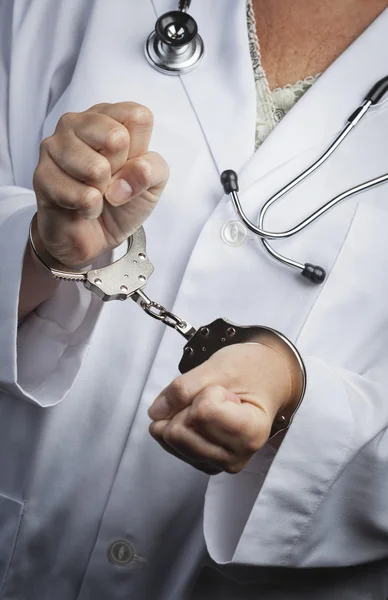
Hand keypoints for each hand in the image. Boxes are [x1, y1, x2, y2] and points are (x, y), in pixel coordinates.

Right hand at [33, 102, 168, 266]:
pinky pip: (82, 196)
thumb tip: (135, 170)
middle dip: (120, 170)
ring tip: (95, 192)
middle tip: (109, 180)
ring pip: (96, 168)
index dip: (140, 150)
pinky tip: (81, 206)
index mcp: (108, 115)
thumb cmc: (121, 199)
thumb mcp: (153, 183)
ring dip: (103, 192)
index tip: (128, 164)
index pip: (138, 116)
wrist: (95, 235)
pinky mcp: (42, 174)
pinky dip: (90, 209)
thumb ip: (153, 169)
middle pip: (117, 137)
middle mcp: (77, 122)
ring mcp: (55, 145)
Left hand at [148, 342, 300, 474]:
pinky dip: (178, 424)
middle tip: (214, 397)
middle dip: (187, 406)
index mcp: (251, 433)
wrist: (264, 380)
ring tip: (210, 407)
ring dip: (181, 415)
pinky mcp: (205, 464)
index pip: (201, 413)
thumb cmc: (248, 371)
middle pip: (179, 431)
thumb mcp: (218, 367)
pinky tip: (201, 418)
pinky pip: (171, 446)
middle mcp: (236, 457)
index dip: (206, 392)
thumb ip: (184, 387)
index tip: (227, 390)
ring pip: (171, 440)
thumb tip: (155, 412)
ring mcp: (219, 464)